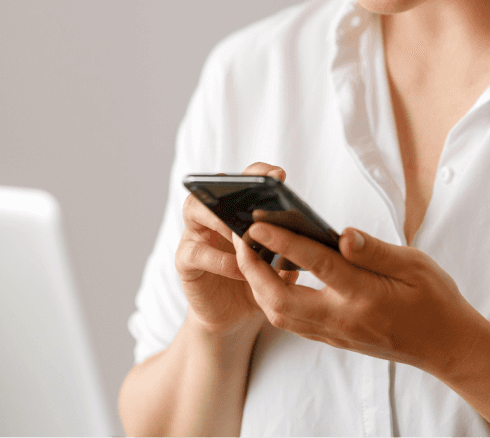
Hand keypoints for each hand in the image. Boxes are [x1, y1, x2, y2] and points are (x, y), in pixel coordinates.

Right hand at [175, 162, 298, 337]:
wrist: (234, 316)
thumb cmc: (256, 282)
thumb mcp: (276, 264)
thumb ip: (285, 248)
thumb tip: (304, 236)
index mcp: (232, 210)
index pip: (241, 181)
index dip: (257, 173)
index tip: (279, 176)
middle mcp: (210, 216)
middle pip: (212, 186)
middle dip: (234, 187)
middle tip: (258, 196)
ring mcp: (194, 235)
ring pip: (194, 209)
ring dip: (219, 218)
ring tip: (243, 232)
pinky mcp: (184, 261)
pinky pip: (196, 253)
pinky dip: (220, 260)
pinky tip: (241, 269)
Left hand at [232, 222, 485, 377]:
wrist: (446, 346)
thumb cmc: (434, 300)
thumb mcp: (415, 266)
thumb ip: (376, 251)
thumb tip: (344, 235)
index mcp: (366, 296)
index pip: (317, 265)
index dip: (284, 242)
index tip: (258, 224)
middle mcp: (344, 319)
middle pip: (281, 299)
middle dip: (252, 269)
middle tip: (240, 239)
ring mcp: (336, 333)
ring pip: (280, 315)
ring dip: (258, 286)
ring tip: (249, 255)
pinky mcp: (333, 339)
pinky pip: (292, 323)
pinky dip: (273, 300)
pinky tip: (270, 278)